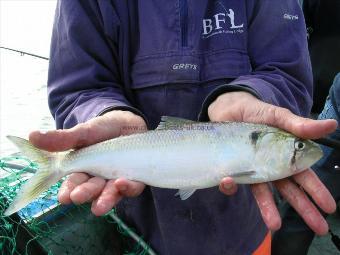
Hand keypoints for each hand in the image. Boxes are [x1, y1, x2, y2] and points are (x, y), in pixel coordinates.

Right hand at [29, 110, 146, 215]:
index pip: (72, 185)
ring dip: (105, 199)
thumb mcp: (82, 132)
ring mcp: (116, 179)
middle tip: (79, 196)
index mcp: (82, 170)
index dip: (68, 191)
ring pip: (110, 194)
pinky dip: (128, 188)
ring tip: (101, 204)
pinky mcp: (135, 177)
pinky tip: (122, 183)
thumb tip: (32, 135)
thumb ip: (62, 139)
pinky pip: (133, 187)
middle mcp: (99, 179)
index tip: (64, 197)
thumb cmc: (102, 129)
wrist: (127, 122)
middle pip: (91, 191)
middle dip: (85, 194)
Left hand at [208, 91, 337, 234]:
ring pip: (264, 193)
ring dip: (269, 209)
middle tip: (319, 227)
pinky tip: (228, 181)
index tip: (329, 208)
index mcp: (286, 155)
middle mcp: (271, 166)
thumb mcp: (278, 116)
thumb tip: (331, 124)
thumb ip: (299, 124)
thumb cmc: (256, 111)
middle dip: (304, 208)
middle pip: (290, 190)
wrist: (228, 109)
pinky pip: (233, 181)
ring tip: (275, 225)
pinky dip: (230, 184)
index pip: (305, 176)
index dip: (317, 191)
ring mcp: (253, 169)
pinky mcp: (234, 168)